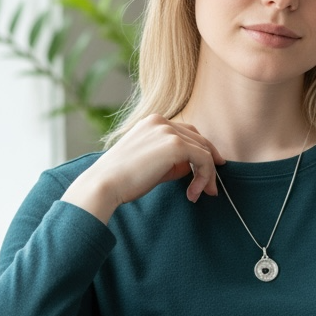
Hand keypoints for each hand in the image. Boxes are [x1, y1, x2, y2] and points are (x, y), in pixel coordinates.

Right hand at [61, 114, 225, 222]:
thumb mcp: (150, 163)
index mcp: (153, 122)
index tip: (207, 173)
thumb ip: (172, 160)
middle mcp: (161, 121)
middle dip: (209, 165)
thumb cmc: (123, 179)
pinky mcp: (175, 145)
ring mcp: (168, 131)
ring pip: (204, 151)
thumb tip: (193, 168)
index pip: (187, 133)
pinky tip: (194, 193)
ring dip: (208, 175)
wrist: (105, 183)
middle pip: (199, 140)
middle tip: (210, 189)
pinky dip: (205, 177)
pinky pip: (204, 160)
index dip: (201, 152)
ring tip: (202, 194)